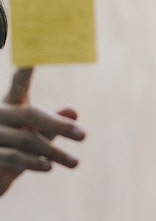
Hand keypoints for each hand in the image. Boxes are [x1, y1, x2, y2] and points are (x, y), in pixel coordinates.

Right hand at [0, 68, 85, 195]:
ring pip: (27, 140)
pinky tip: (49, 167)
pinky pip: (15, 158)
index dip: (26, 69)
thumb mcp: (36, 135)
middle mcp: (1, 116)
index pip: (19, 83)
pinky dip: (34, 163)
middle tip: (83, 135)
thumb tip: (74, 110)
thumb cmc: (15, 149)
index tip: (35, 53)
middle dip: (59, 125)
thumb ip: (53, 126)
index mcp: (11, 106)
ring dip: (54, 152)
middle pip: (31, 115)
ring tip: (76, 163)